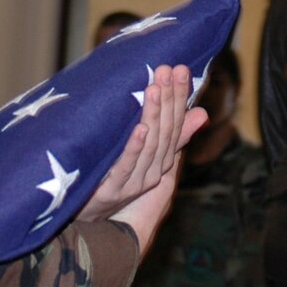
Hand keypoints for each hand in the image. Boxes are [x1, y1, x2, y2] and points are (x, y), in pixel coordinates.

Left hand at [80, 65, 205, 251]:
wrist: (84, 216)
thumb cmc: (115, 179)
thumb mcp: (146, 155)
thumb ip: (173, 135)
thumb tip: (202, 112)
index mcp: (161, 162)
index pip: (176, 124)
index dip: (180, 97)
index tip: (181, 69)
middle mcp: (152, 172)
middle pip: (166, 132)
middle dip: (169, 99)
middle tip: (169, 69)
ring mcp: (133, 183)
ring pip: (149, 147)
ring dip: (153, 116)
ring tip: (154, 88)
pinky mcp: (111, 191)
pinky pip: (126, 166)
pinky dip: (134, 146)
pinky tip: (139, 128)